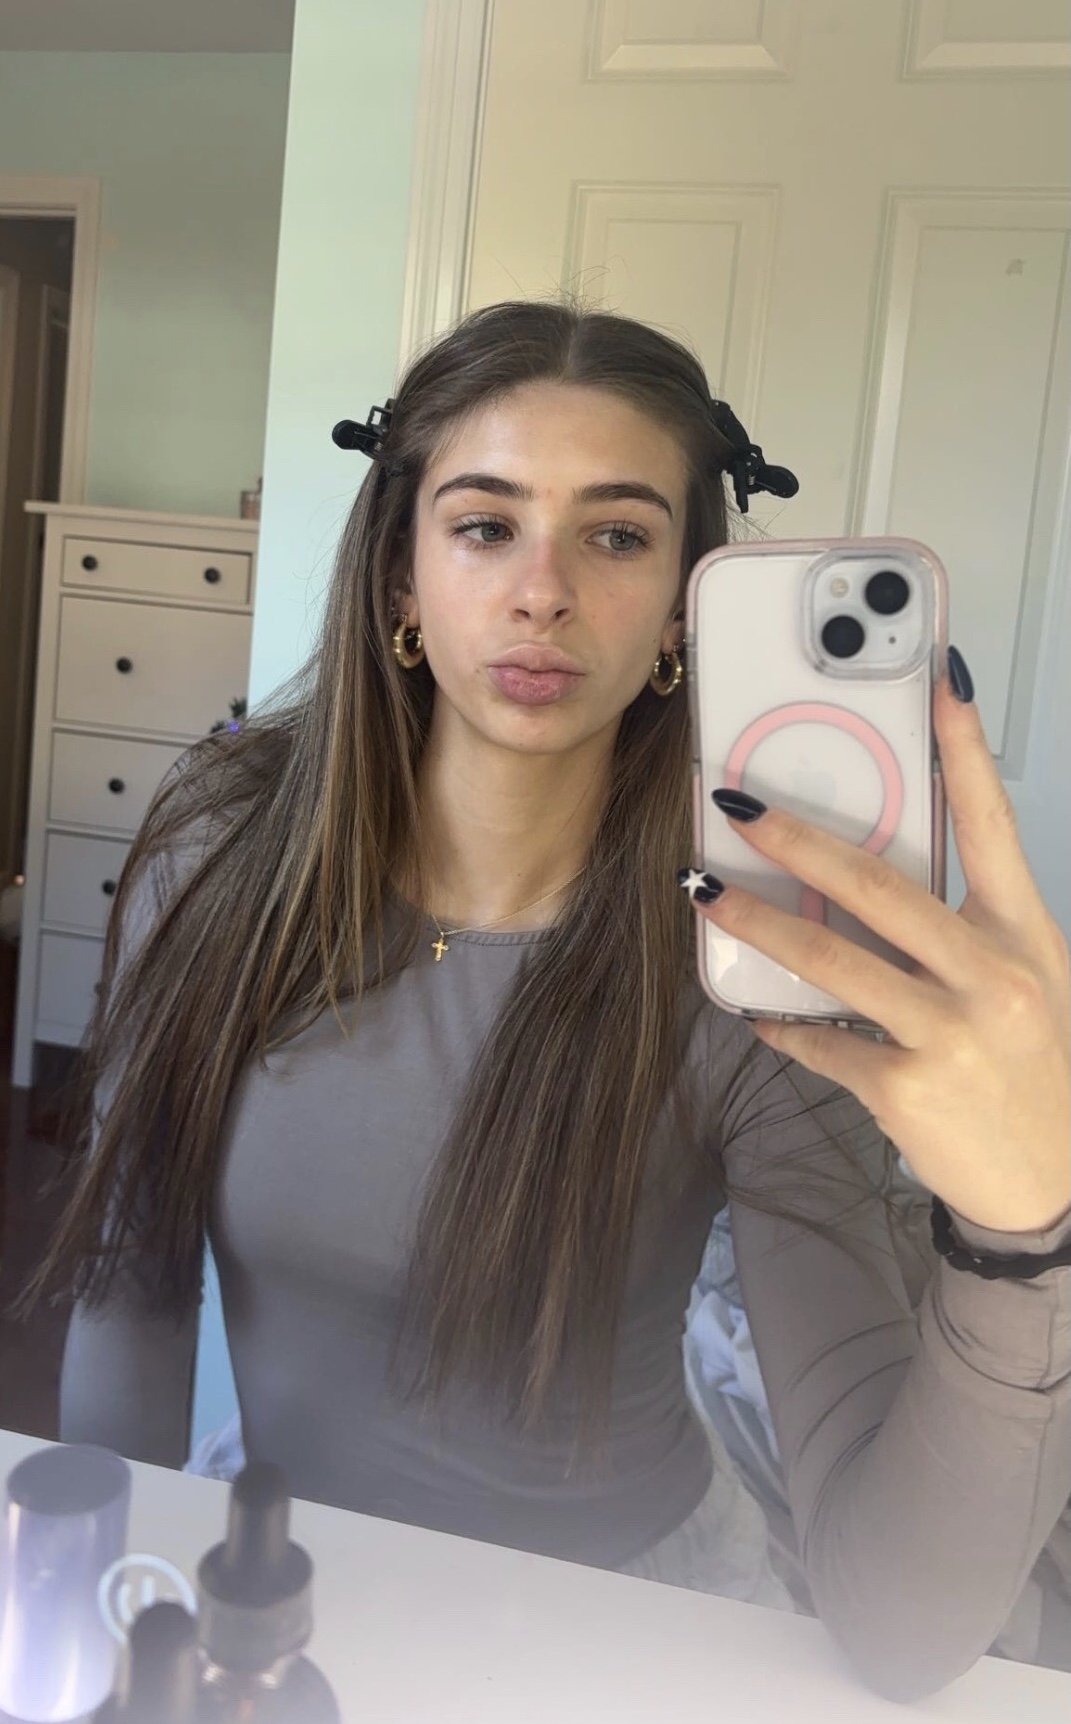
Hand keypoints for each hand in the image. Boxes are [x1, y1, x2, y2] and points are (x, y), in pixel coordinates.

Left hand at [689, 655, 1070, 1234]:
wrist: (1055, 1183)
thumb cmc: (1031, 1067)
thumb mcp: (1021, 981)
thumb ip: (958, 930)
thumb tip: (859, 880)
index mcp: (1024, 933)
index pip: (994, 821)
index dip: (965, 747)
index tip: (939, 678)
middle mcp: (992, 974)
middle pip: (881, 885)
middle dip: (800, 840)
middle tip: (740, 805)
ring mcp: (949, 1032)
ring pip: (831, 961)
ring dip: (758, 922)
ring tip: (704, 892)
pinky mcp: (906, 1088)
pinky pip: (822, 1042)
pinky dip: (783, 1025)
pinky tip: (753, 1011)